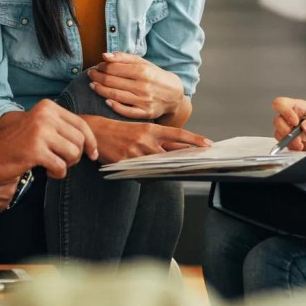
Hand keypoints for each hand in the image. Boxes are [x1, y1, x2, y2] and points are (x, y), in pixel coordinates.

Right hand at [0, 99, 97, 182]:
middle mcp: (45, 115)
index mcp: (48, 107)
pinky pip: (61, 167)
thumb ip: (62, 129)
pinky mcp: (35, 150)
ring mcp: (40, 132)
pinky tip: (46, 171)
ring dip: (66, 165)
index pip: (81, 124)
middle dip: (76, 156)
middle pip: (80, 141)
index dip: (91, 142)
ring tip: (53, 165)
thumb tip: (92, 144)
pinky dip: (57, 174)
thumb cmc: (17, 144)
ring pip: (73, 154)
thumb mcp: (41, 127)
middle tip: (62, 161)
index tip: (93, 155)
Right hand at [84, 116, 211, 163]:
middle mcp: (145, 140)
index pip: (178, 134)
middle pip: (170, 154)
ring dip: (165, 170)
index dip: (194, 139)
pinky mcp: (125, 163)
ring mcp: (135, 153)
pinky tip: (148, 175)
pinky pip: (142, 175)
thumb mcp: (142, 130)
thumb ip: (161, 139)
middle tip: (197, 164)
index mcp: (151, 129)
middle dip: (183, 160)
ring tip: (172, 171)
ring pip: (157, 166)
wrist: (97, 132)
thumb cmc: (122, 131)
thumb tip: (182, 149)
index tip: (208, 144)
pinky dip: (147, 176)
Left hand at [88, 52, 184, 119]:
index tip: (97, 66)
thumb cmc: (155, 76)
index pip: (114, 68)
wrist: (174, 95)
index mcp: (143, 71)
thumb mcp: (143, 63)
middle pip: (112, 81)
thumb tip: (105, 56)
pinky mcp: (145, 113)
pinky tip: (105, 100)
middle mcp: (143, 86)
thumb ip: (124, 58)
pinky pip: (125, 111)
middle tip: (91, 75)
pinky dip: (113, 106)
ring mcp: (144, 101)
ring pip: (115, 95)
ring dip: (100, 90)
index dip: (102, 67)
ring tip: (92, 85)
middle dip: (97, 77)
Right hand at [271, 97, 305, 151]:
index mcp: (299, 107)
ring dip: (291, 142)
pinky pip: (290, 146)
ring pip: (280, 135)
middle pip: (277, 121)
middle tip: (298, 138)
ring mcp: (294, 130)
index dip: (284, 112)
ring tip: (304, 145)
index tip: (295, 121)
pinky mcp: (297, 141)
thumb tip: (305, 126)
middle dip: (285, 131)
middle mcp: (293, 118)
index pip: (281, 104)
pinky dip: (298, 149)